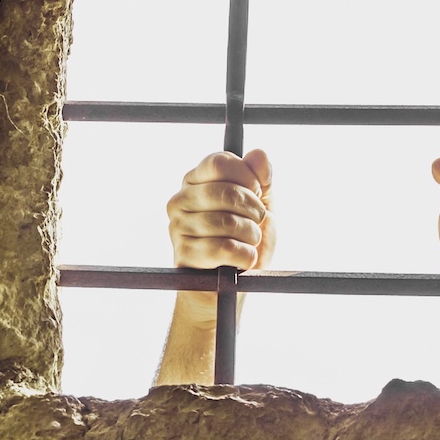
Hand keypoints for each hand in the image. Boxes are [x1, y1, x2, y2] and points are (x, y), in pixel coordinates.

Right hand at [166, 150, 274, 329]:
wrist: (230, 285)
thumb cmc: (243, 239)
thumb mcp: (259, 206)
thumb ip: (262, 180)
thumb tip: (259, 155)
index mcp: (195, 180)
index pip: (220, 162)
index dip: (247, 178)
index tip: (257, 193)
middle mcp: (180, 199)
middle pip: (226, 191)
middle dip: (254, 210)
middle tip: (258, 221)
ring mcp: (177, 226)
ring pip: (227, 221)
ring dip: (251, 235)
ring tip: (250, 242)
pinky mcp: (183, 253)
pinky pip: (223, 248)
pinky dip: (245, 255)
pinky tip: (244, 259)